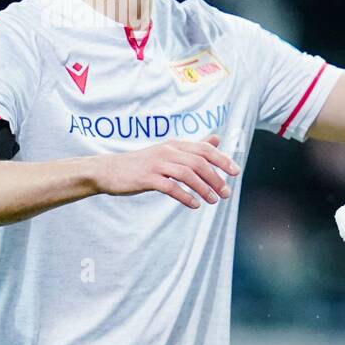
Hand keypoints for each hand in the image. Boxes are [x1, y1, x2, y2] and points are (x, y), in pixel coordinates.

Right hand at [91, 134, 240, 208]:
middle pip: (199, 163)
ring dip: (204, 189)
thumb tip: (216, 139)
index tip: (236, 172)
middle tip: (226, 194)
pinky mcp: (147, 178)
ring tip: (213, 201)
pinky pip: (171, 187)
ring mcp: (156, 164)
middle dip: (216, 178)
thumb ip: (193, 148)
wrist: (108, 171)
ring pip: (188, 174)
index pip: (204, 149)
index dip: (222, 159)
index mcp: (174, 145)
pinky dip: (185, 196)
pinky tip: (194, 205)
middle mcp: (167, 151)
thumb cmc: (142, 164)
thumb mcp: (168, 152)